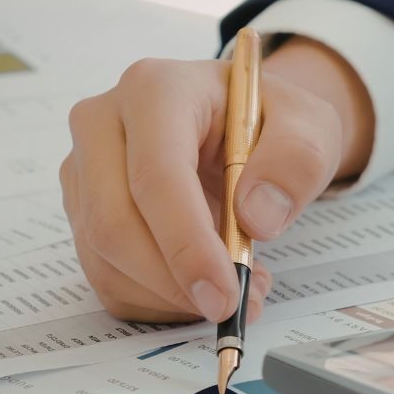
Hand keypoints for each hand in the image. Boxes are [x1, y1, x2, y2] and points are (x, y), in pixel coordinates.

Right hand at [61, 37, 373, 322]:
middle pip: (114, 223)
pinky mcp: (84, 211)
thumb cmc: (271, 120)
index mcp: (157, 90)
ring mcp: (85, 170)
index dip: (187, 244)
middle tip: (237, 303)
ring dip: (171, 295)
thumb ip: (295, 163)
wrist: (244, 123)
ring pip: (106, 258)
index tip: (226, 294)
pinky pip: (107, 277)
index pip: (156, 176)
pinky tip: (203, 284)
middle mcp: (104, 123)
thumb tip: (256, 218)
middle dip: (176, 281)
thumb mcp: (310, 127)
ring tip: (238, 285)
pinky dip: (158, 299)